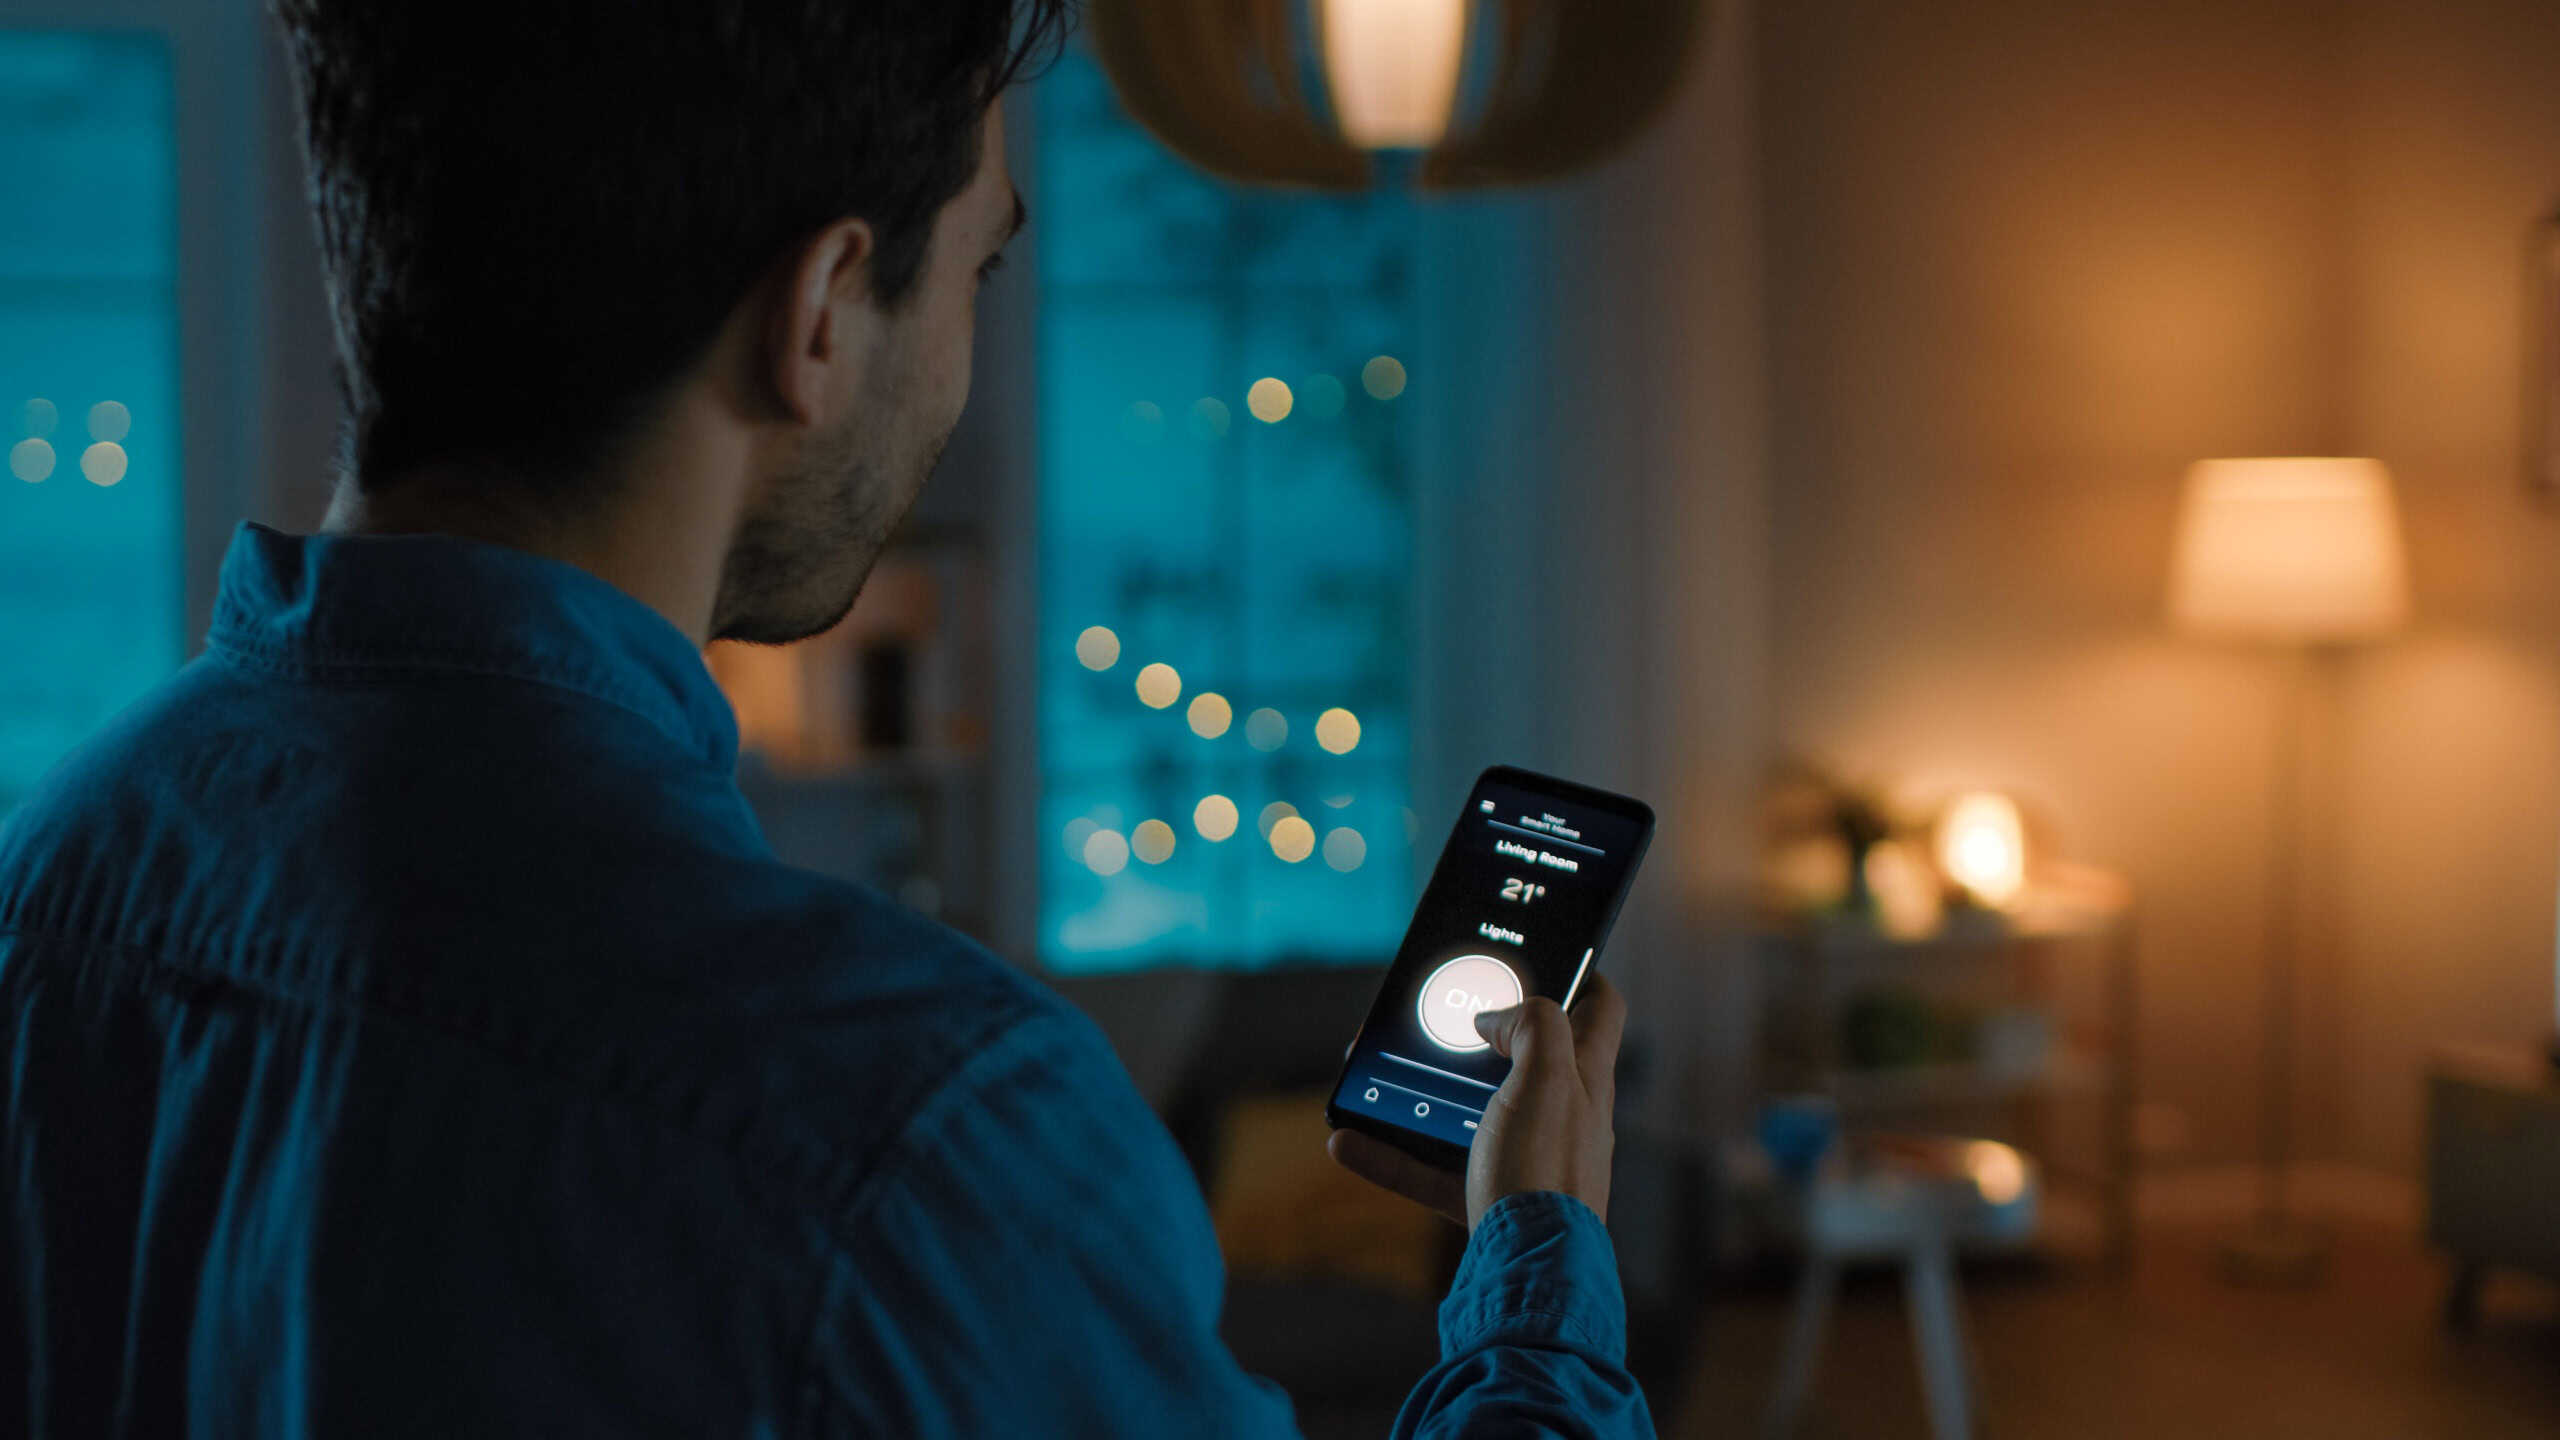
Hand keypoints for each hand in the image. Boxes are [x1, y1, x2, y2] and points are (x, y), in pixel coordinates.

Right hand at [1328, 974, 1626, 1230]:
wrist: (1530, 1277)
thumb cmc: (1548, 1174)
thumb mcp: (1550, 1077)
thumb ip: (1532, 1025)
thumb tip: (1499, 1019)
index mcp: (1586, 1080)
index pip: (1601, 1009)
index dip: (1579, 973)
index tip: (1541, 954)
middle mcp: (1563, 1118)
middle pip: (1521, 1058)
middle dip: (1474, 1036)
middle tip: (1433, 1017)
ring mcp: (1526, 1161)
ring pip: (1466, 1113)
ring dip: (1418, 1094)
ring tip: (1377, 1076)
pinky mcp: (1489, 1202)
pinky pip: (1431, 1170)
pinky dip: (1390, 1155)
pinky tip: (1348, 1143)